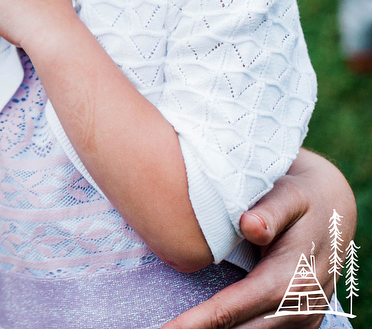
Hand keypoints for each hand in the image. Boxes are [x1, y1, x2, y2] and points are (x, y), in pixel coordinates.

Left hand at [161, 150, 356, 328]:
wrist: (333, 209)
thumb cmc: (299, 199)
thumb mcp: (288, 196)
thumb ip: (270, 211)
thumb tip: (250, 225)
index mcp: (290, 279)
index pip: (232, 309)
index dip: (196, 323)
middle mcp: (299, 307)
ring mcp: (303, 319)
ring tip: (177, 328)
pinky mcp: (300, 322)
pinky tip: (204, 324)